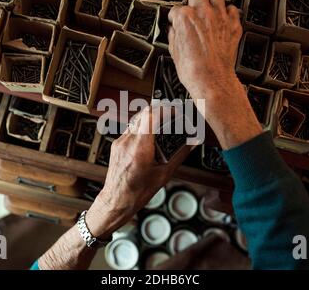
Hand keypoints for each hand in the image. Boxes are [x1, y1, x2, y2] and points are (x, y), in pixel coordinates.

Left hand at [39, 107, 189, 269]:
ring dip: (151, 118)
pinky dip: (142, 128)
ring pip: (137, 119)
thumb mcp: (164, 174)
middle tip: (172, 116)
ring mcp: (120, 142)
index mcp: (141, 148)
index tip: (176, 111)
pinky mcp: (116, 144)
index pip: (152, 115)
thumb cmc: (138, 191)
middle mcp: (128, 141)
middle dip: (160, 111)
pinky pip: (131, 129)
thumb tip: (192, 142)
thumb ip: (179, 155)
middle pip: (144, 113)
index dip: (166, 109)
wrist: (117, 200)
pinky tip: (150, 138)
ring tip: (163, 126)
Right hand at [168, 0, 261, 149]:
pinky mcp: (233, 26)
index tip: (176, 22)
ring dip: (210, 2)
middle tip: (191, 13)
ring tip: (207, 11)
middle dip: (192, 4)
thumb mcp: (174, 53)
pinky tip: (222, 20)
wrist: (212, 82)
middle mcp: (203, 14)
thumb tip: (174, 30)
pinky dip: (227, 13)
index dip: (175, 17)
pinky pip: (232, 10)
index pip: (176, 9)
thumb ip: (173, 36)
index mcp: (185, 19)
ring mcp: (220, 19)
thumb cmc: (194, 72)